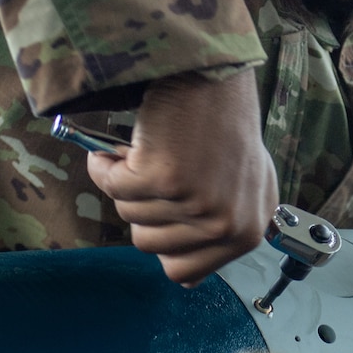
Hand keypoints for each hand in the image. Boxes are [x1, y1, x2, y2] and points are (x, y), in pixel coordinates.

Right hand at [86, 69, 277, 284]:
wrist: (212, 75)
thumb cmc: (223, 125)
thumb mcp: (240, 188)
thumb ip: (218, 232)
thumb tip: (184, 277)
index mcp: (247, 233)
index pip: (184, 274)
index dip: (162, 240)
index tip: (165, 209)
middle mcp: (227, 225)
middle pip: (148, 245)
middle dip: (142, 207)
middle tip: (160, 170)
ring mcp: (198, 204)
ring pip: (128, 214)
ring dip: (127, 181)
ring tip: (152, 150)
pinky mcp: (166, 179)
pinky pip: (111, 185)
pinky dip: (105, 164)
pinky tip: (121, 146)